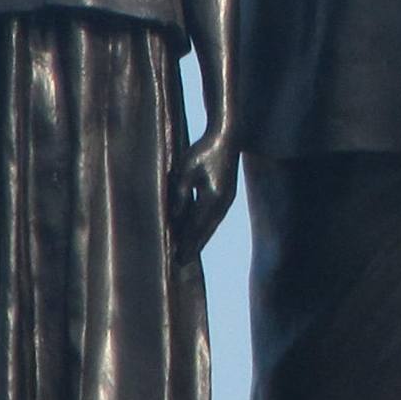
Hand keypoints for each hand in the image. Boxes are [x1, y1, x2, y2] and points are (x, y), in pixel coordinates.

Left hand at [173, 132, 238, 261]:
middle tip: (181, 263)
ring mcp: (226, 199)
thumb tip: (174, 216)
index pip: (197, 226)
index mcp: (213, 197)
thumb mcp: (185, 170)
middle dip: (193, 246)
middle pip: (206, 230)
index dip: (186, 242)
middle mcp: (223, 202)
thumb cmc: (203, 150)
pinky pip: (213, 217)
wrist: (226, 136)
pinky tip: (197, 232)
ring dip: (199, 238)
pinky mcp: (226, 195)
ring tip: (188, 252)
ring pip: (211, 225)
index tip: (177, 258)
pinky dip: (204, 227)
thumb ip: (179, 194)